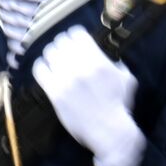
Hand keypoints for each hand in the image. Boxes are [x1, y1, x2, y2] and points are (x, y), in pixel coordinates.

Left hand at [33, 25, 143, 165]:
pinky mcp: (55, 93)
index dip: (74, 36)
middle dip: (63, 45)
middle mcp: (81, 68)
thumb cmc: (119, 106)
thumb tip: (104, 54)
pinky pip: (39, 70)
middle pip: (61, 41)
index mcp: (98, 61)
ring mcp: (67, 80)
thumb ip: (115, 63)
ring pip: (49, 53)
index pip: (77, 33)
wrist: (110, 132)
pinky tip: (46, 71)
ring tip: (55, 61)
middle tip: (64, 52)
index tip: (74, 41)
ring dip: (52, 55)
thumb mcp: (126, 79)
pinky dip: (41, 67)